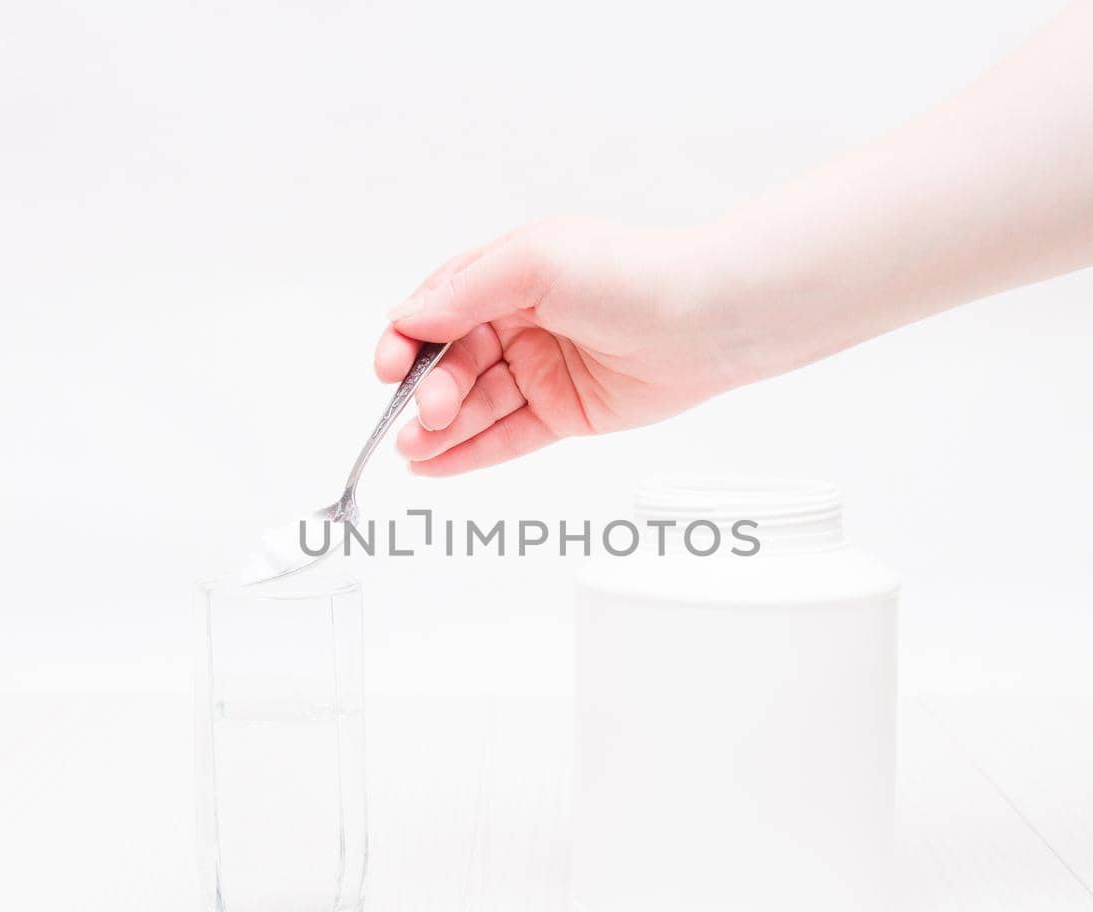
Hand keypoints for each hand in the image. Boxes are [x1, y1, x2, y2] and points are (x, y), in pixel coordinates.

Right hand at [374, 218, 742, 475]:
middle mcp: (521, 322)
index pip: (439, 310)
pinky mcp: (564, 413)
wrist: (703, 319)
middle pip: (453, 363)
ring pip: (475, 404)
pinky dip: (468, 453)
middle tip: (426, 412)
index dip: (408, 338)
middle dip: (428, 390)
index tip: (389, 365)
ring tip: (412, 449)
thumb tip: (409, 318)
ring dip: (439, 428)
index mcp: (508, 276)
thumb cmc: (628, 274)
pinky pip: (506, 437)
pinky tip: (433, 466)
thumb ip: (466, 292)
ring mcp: (541, 369)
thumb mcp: (533, 262)